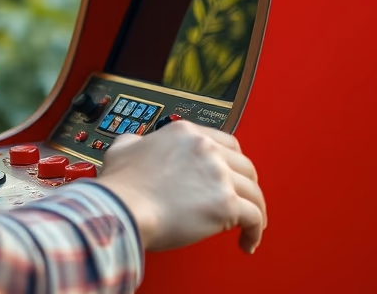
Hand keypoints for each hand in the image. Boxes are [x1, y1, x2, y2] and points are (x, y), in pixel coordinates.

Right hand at [96, 121, 265, 253]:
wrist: (121, 209)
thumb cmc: (121, 186)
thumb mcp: (123, 148)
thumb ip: (135, 142)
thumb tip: (136, 144)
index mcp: (185, 133)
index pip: (226, 143)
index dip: (232, 163)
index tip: (231, 177)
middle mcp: (206, 149)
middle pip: (245, 167)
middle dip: (247, 186)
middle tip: (241, 202)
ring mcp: (218, 176)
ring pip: (254, 192)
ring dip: (255, 210)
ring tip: (249, 227)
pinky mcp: (225, 204)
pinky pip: (254, 218)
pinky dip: (255, 232)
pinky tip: (248, 243)